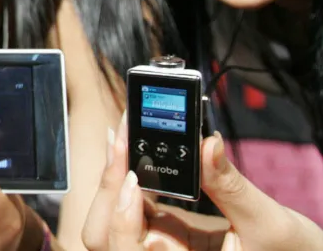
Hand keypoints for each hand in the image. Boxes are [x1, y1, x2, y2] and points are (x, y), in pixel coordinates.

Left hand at [82, 114, 322, 250]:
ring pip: (117, 220)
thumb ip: (230, 188)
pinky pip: (137, 209)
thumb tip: (207, 144)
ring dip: (116, 180)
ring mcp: (161, 248)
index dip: (123, 220)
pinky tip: (132, 148)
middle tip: (120, 142)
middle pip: (110, 236)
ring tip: (124, 138)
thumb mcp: (267, 222)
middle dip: (110, 190)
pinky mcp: (166, 233)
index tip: (132, 181)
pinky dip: (130, 178)